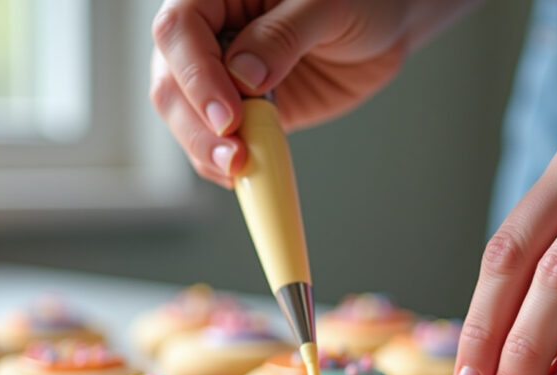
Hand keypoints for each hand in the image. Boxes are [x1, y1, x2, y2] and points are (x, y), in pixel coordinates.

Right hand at [149, 0, 416, 186]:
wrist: (384, 26)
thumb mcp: (328, 4)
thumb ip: (283, 35)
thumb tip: (243, 75)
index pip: (179, 29)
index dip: (196, 75)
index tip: (228, 115)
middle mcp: (210, 33)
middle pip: (172, 81)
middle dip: (197, 125)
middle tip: (233, 155)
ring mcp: (220, 75)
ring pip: (184, 117)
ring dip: (207, 150)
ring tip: (241, 169)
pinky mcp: (241, 111)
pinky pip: (215, 141)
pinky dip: (223, 164)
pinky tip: (243, 175)